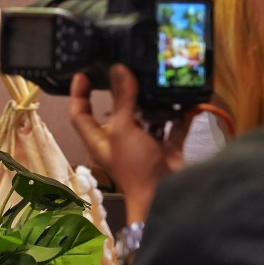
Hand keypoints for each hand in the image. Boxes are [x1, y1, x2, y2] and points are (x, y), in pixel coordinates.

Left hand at [69, 65, 189, 222]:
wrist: (165, 194)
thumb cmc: (134, 167)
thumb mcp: (122, 129)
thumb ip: (121, 99)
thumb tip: (118, 70)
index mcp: (99, 139)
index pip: (80, 114)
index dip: (79, 95)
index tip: (83, 75)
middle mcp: (119, 140)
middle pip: (116, 111)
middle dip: (123, 92)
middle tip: (127, 69)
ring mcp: (143, 144)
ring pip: (145, 117)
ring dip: (152, 102)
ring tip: (156, 80)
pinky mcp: (165, 148)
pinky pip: (171, 126)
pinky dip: (177, 115)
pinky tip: (184, 101)